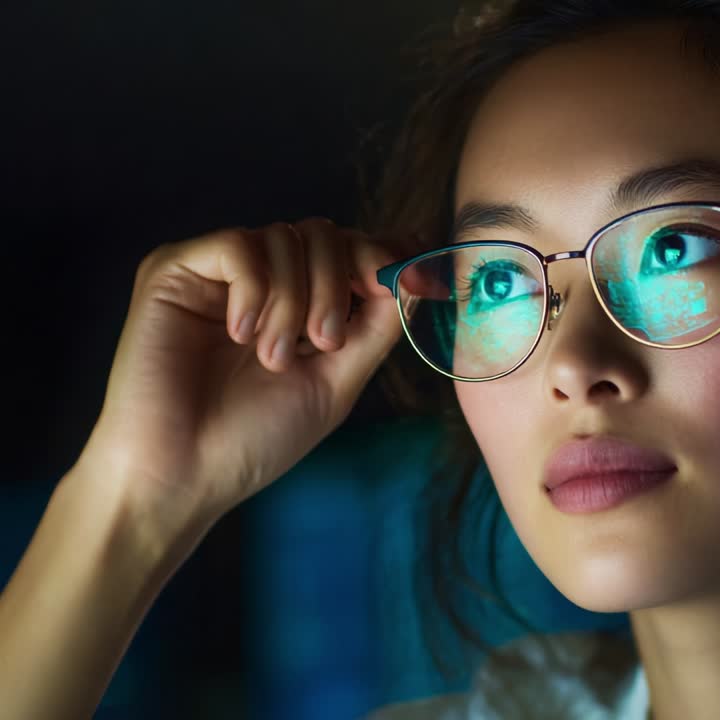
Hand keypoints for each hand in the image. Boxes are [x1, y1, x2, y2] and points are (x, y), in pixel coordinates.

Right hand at [73, 219, 404, 536]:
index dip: (379, 254)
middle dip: (340, 283)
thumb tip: (418, 272)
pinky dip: (254, 289)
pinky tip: (240, 334)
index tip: (401, 279)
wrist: (181, 474)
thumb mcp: (338, 378)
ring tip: (273, 358)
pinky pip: (237, 245)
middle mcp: (260, 280)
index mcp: (299, 303)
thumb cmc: (255, 436)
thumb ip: (379, 325)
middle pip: (323, 235)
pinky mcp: (173, 270)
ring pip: (284, 237)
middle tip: (326, 342)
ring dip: (295, 299)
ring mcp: (216, 273)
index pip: (348, 249)